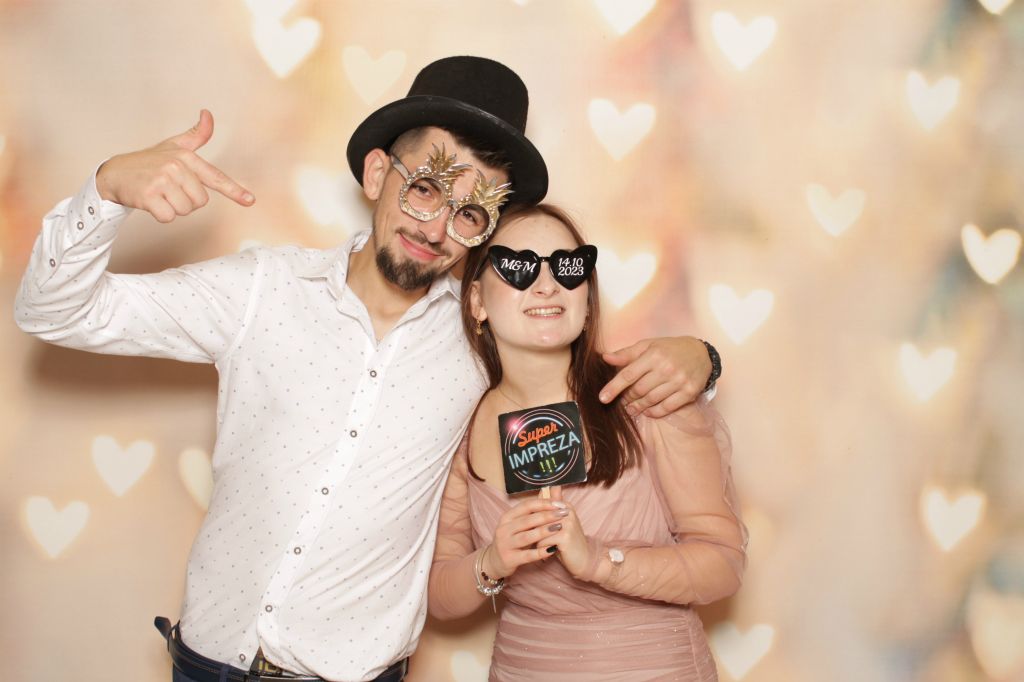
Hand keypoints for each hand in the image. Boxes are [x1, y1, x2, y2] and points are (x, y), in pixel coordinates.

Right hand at [96, 109, 253, 222]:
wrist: (115, 173)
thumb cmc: (149, 162)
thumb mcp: (173, 146)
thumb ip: (196, 135)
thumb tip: (208, 113)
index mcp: (186, 157)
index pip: (215, 177)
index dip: (234, 191)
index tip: (251, 201)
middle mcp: (176, 167)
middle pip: (200, 202)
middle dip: (186, 202)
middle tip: (169, 190)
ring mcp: (162, 180)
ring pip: (185, 211)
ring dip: (173, 208)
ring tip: (160, 194)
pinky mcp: (149, 195)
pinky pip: (168, 217)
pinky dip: (160, 215)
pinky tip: (150, 202)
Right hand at [483, 497, 566, 579]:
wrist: (495, 561)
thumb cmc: (511, 539)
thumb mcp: (517, 524)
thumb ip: (532, 511)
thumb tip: (547, 491)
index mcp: (507, 517)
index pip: (526, 506)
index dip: (543, 503)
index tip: (559, 504)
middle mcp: (504, 529)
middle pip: (527, 520)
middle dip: (547, 515)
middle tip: (563, 513)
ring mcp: (505, 544)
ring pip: (527, 536)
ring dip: (544, 531)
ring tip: (560, 527)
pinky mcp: (509, 559)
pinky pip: (527, 555)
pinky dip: (540, 552)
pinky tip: (552, 549)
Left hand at [536, 487, 591, 578]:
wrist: (584, 560)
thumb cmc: (567, 541)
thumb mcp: (560, 522)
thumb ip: (551, 506)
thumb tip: (543, 487)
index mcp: (565, 505)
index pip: (540, 506)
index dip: (535, 519)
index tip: (544, 530)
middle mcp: (566, 511)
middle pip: (537, 519)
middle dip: (536, 532)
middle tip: (545, 540)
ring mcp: (567, 522)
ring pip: (538, 530)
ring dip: (539, 542)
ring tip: (548, 546)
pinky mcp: (565, 536)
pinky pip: (542, 541)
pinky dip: (543, 549)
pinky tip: (551, 552)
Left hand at [600, 336, 710, 417]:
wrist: (701, 353)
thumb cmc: (669, 348)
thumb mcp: (648, 345)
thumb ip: (626, 354)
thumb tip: (604, 357)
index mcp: (654, 355)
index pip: (628, 374)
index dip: (614, 387)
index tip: (602, 398)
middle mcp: (666, 368)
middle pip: (639, 390)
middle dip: (627, 398)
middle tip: (622, 401)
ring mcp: (679, 381)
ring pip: (652, 400)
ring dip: (638, 407)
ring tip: (631, 408)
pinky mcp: (689, 392)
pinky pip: (667, 407)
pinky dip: (654, 412)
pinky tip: (648, 411)